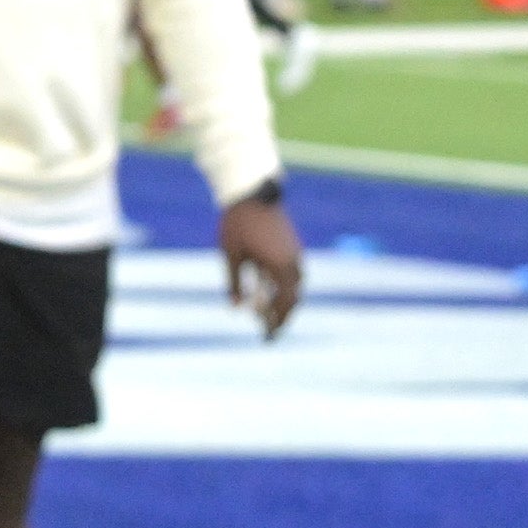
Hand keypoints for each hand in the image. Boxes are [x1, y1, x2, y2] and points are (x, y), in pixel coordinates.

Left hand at [219, 194, 304, 338]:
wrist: (252, 190)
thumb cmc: (238, 223)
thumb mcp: (232, 256)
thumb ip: (235, 284)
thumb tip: (236, 308)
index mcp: (279, 267)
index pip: (284, 304)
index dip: (276, 323)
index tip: (267, 337)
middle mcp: (292, 261)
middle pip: (293, 298)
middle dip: (281, 316)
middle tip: (268, 332)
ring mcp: (295, 251)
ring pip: (294, 285)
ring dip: (283, 301)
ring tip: (267, 314)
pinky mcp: (292, 243)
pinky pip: (292, 272)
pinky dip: (284, 286)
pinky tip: (269, 291)